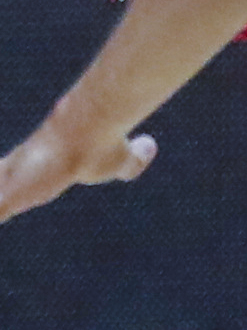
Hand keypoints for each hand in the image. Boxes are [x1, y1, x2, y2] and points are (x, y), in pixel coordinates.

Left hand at [0, 110, 155, 227]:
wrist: (88, 132)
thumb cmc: (104, 144)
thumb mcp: (124, 158)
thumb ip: (133, 158)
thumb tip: (149, 146)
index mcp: (35, 167)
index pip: (8, 179)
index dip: (1, 192)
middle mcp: (17, 174)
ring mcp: (9, 184)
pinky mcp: (9, 196)